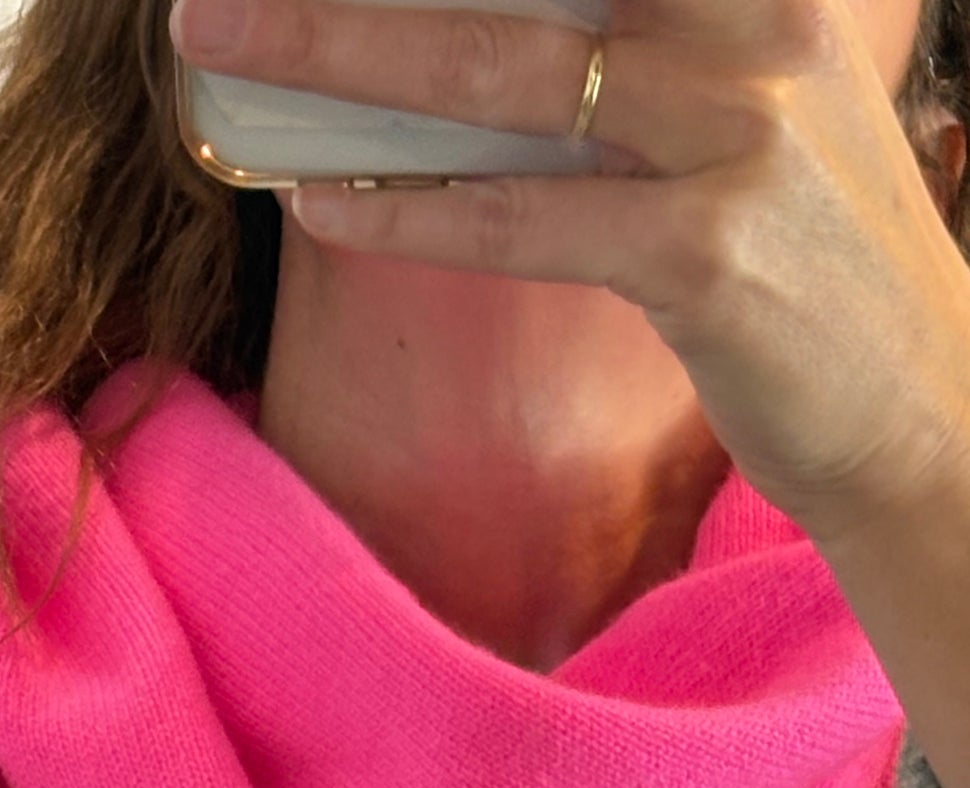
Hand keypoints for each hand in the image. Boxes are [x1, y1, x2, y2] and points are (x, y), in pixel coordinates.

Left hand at [168, 0, 969, 546]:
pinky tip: (322, 201)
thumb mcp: (742, 115)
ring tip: (228, 46)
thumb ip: (641, 55)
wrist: (921, 408)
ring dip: (342, 54)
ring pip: (504, 78)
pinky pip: (521, 222)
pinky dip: (410, 211)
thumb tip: (465, 44)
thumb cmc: (807, 265)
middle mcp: (755, 32)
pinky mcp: (707, 258)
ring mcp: (737, 140)